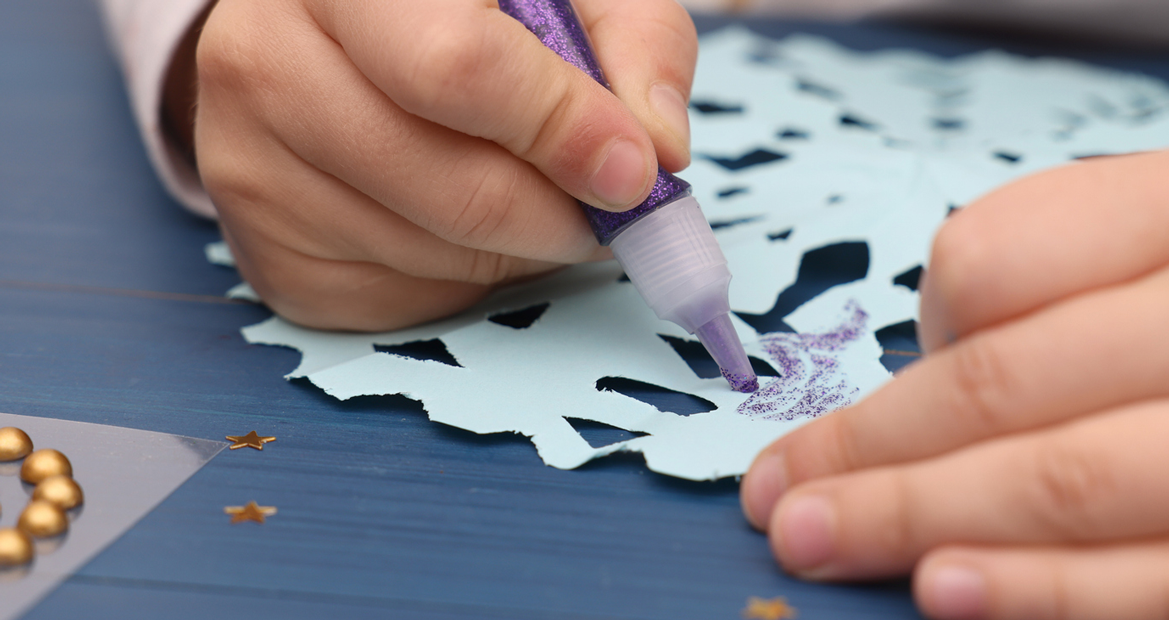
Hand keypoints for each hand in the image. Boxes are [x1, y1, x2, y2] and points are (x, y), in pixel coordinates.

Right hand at [186, 0, 695, 329]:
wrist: (322, 31)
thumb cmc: (462, 6)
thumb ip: (634, 44)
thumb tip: (659, 151)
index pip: (458, 69)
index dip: (562, 131)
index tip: (636, 171)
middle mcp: (265, 59)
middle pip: (453, 186)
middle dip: (561, 214)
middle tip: (610, 205)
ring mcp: (247, 161)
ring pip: (433, 252)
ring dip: (523, 249)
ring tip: (543, 198)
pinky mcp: (260, 247)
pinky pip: (399, 297)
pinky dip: (467, 278)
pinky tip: (472, 224)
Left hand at [741, 135, 1168, 619]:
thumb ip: (1115, 240)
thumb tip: (960, 335)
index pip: (1010, 256)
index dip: (914, 331)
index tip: (880, 385)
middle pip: (1013, 386)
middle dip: (872, 446)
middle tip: (775, 489)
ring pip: (1078, 493)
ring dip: (925, 523)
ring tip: (817, 542)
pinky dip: (1060, 603)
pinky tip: (957, 600)